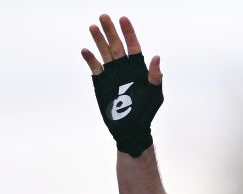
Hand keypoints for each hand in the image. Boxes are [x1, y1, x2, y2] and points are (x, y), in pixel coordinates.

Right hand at [81, 15, 163, 156]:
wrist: (131, 128)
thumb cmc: (146, 112)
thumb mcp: (155, 94)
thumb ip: (155, 76)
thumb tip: (156, 58)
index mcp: (138, 68)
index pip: (133, 46)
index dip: (129, 33)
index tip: (123, 19)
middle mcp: (124, 67)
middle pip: (116, 45)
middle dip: (110, 31)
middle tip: (104, 17)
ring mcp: (112, 74)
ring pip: (105, 52)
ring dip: (99, 40)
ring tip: (93, 27)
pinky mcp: (101, 82)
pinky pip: (95, 67)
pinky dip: (91, 59)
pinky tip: (86, 51)